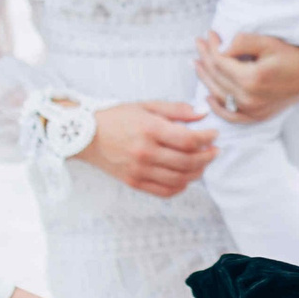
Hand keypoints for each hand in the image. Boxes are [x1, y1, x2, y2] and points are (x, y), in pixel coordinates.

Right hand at [80, 101, 217, 197]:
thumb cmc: (115, 117)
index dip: (207, 138)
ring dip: (197, 172)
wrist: (84, 135)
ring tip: (203, 163)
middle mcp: (145, 152)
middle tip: (214, 150)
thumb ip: (176, 110)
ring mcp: (139, 170)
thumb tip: (202, 114)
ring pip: (180, 179)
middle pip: (187, 161)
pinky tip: (186, 177)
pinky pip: (165, 191)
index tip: (214, 134)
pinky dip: (180, 187)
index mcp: (149, 129)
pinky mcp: (134, 182)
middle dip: (207, 156)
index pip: (188, 140)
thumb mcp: (146, 106)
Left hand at [195, 31, 298, 123]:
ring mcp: (253, 110)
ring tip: (197, 63)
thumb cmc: (293, 56)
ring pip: (219, 95)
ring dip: (205, 78)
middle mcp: (250, 98)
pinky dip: (217, 107)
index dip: (211, 46)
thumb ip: (242, 42)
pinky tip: (208, 96)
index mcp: (252, 79)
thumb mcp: (268, 42)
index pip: (220, 61)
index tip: (209, 34)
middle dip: (204, 58)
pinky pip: (230, 115)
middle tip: (198, 43)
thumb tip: (220, 47)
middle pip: (216, 77)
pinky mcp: (257, 117)